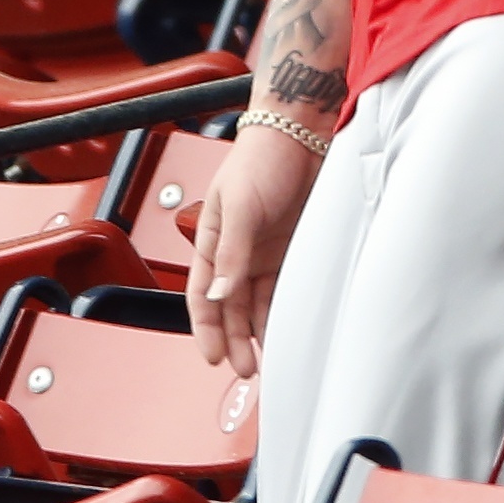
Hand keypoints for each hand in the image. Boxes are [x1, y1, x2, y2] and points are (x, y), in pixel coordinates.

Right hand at [187, 118, 328, 379]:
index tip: (213, 357)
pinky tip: (289, 331)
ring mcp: (267, 253)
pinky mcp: (294, 250)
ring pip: (258, 304)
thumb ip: (231, 252)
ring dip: (260, 332)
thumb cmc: (261, 157)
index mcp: (211, 240)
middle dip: (234, 340)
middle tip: (245, 369)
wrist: (302, 133)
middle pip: (231, 307)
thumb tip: (219, 295)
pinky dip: (285, 312)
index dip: (205, 328)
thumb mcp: (239, 206)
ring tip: (268, 360)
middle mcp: (238, 252)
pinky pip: (286, 290)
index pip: (201, 295)